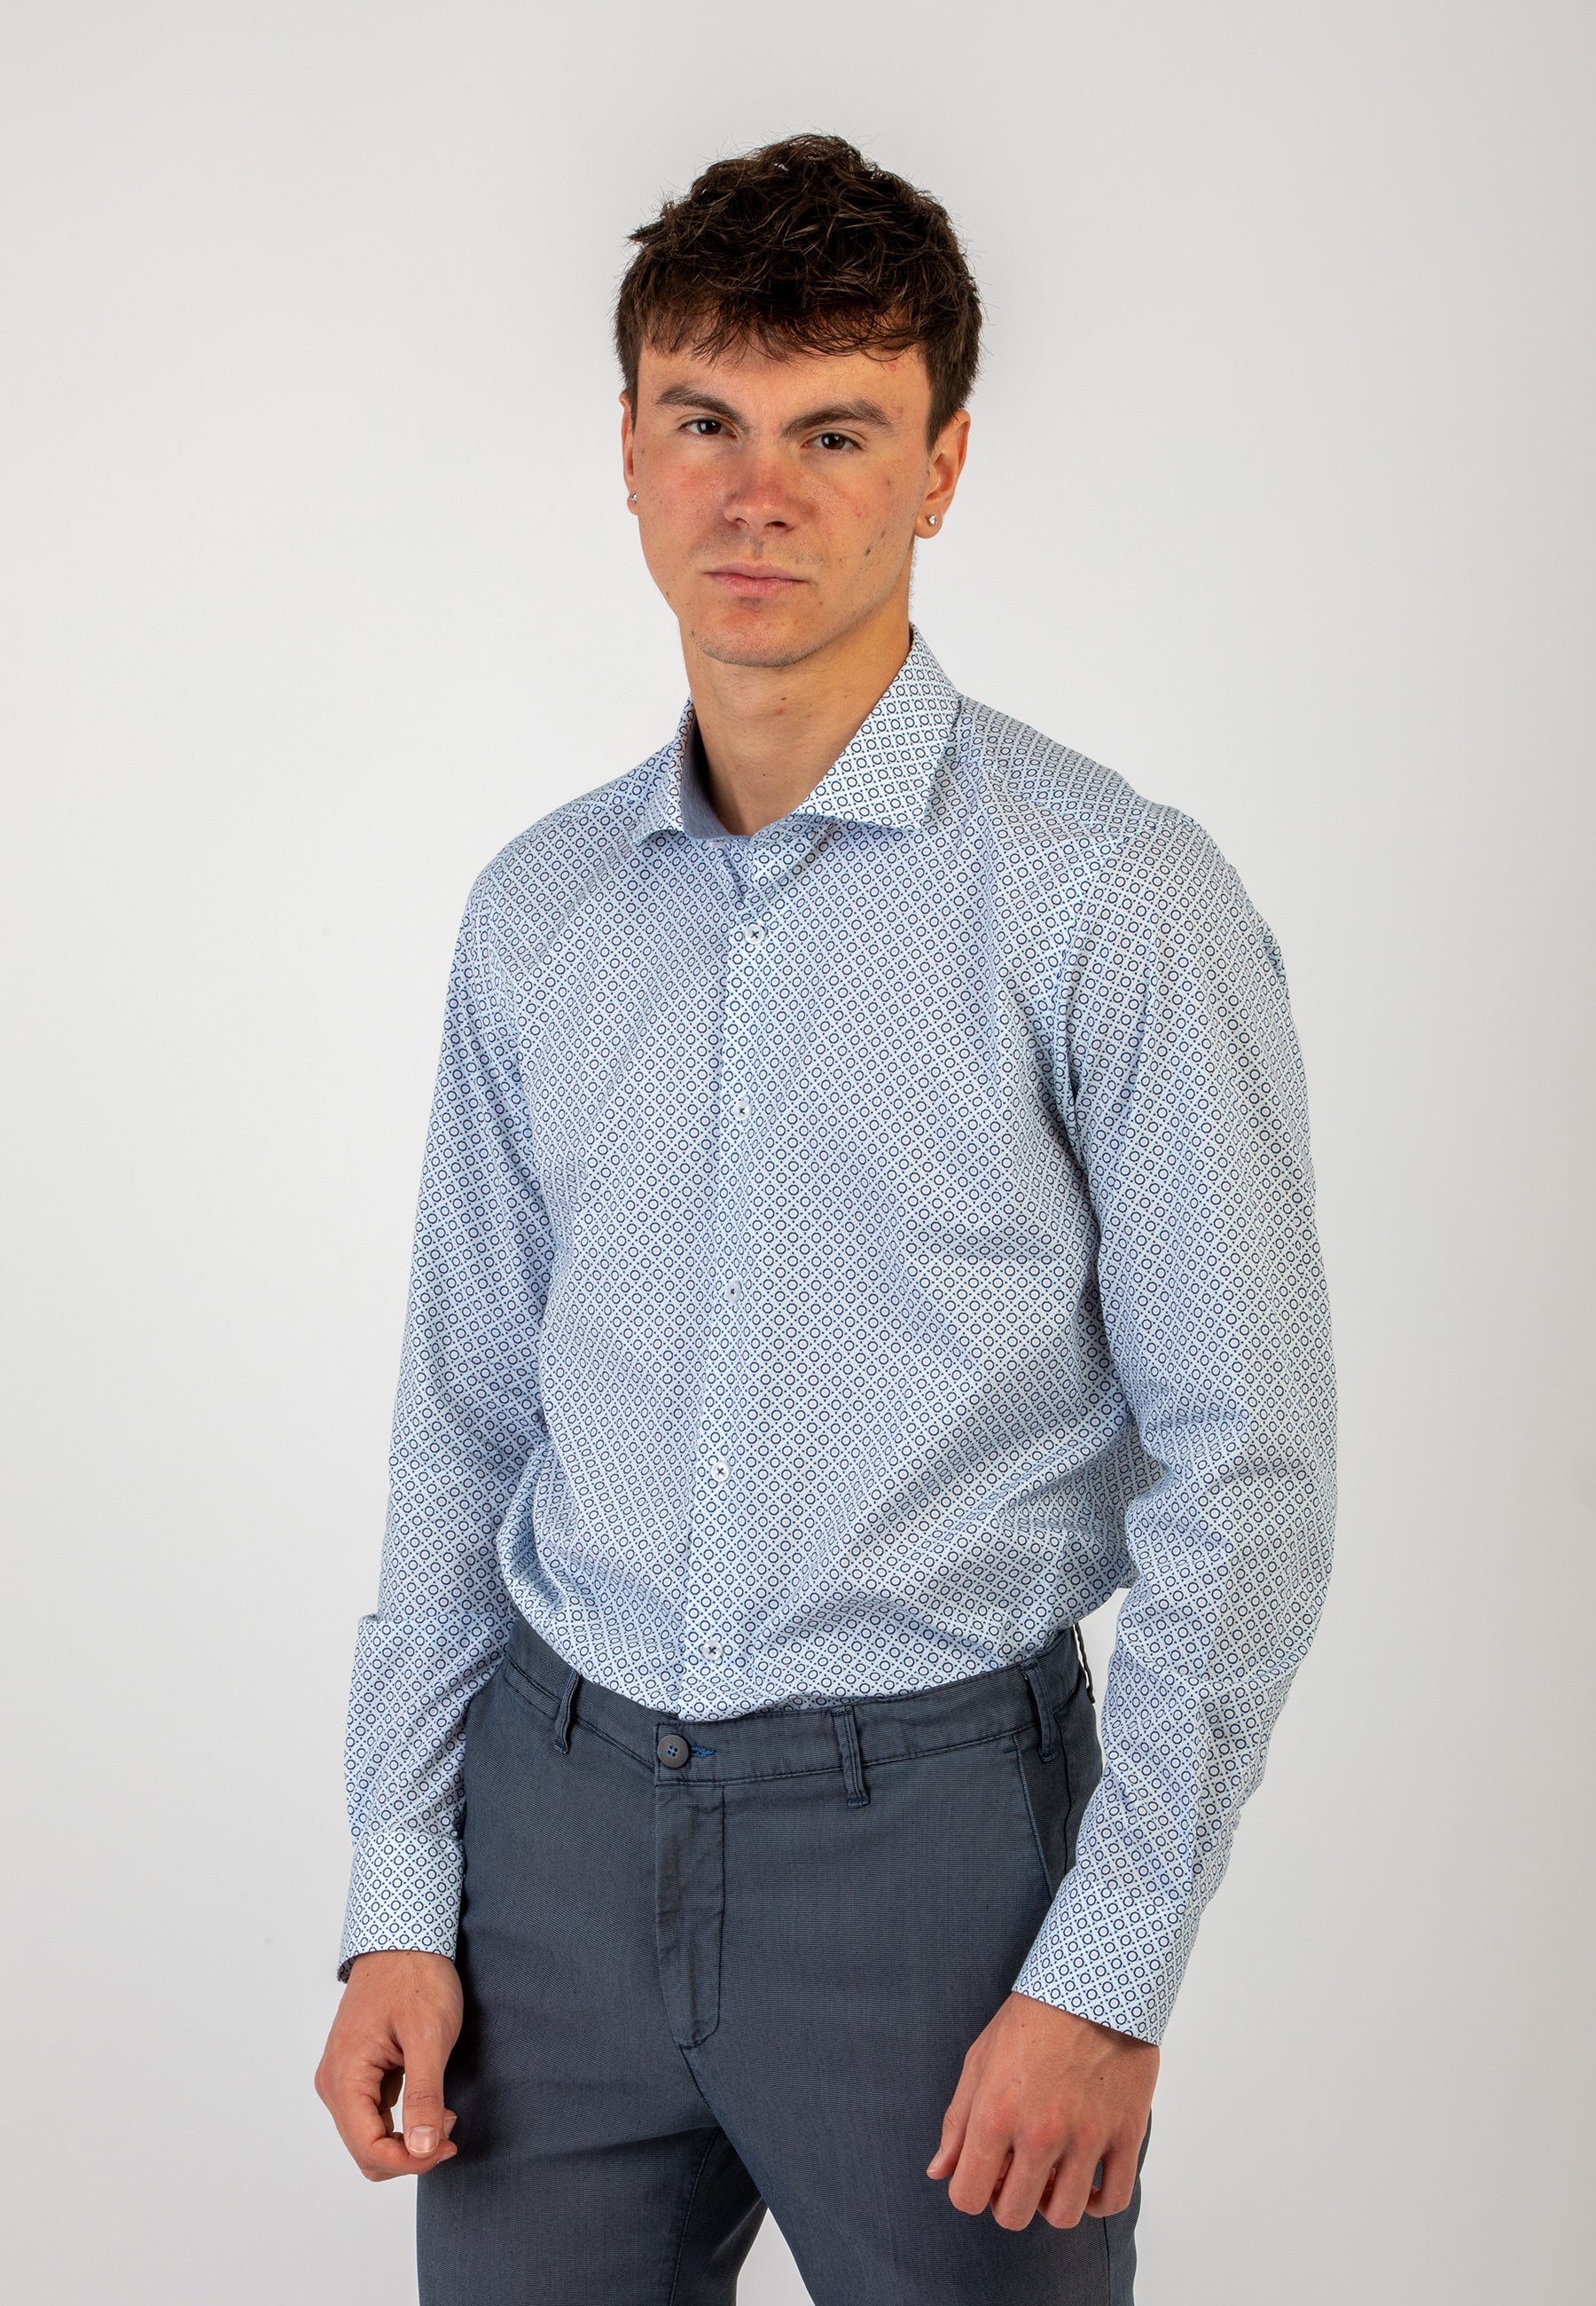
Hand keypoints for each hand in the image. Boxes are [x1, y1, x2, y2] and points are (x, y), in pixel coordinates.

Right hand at [314, 1949, 463, 2180]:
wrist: (405, 1939)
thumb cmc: (416, 1979)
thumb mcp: (428, 2037)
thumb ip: (424, 2096)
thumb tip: (422, 2150)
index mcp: (344, 2078)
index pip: (369, 2150)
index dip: (411, 2161)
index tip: (448, 2145)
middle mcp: (334, 2084)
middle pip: (366, 2151)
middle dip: (410, 2153)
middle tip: (450, 2129)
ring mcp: (343, 2078)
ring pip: (369, 2138)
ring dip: (407, 2140)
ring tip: (444, 2112)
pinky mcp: (357, 2072)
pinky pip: (373, 2116)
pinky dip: (402, 2122)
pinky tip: (432, 2101)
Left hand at [925, 1992, 1156, 2228]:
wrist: (1094, 1986)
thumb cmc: (1031, 2019)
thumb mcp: (980, 2060)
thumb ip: (957, 2121)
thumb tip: (939, 2171)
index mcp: (996, 2114)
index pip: (967, 2196)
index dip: (970, 2192)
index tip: (983, 2175)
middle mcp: (1039, 2133)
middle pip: (1013, 2215)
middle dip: (1008, 2202)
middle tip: (1017, 2174)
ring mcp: (1086, 2137)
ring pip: (1064, 2216)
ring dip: (1053, 2204)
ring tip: (1053, 2176)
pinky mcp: (1125, 2134)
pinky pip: (1114, 2200)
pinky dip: (1099, 2202)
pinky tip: (1089, 2181)